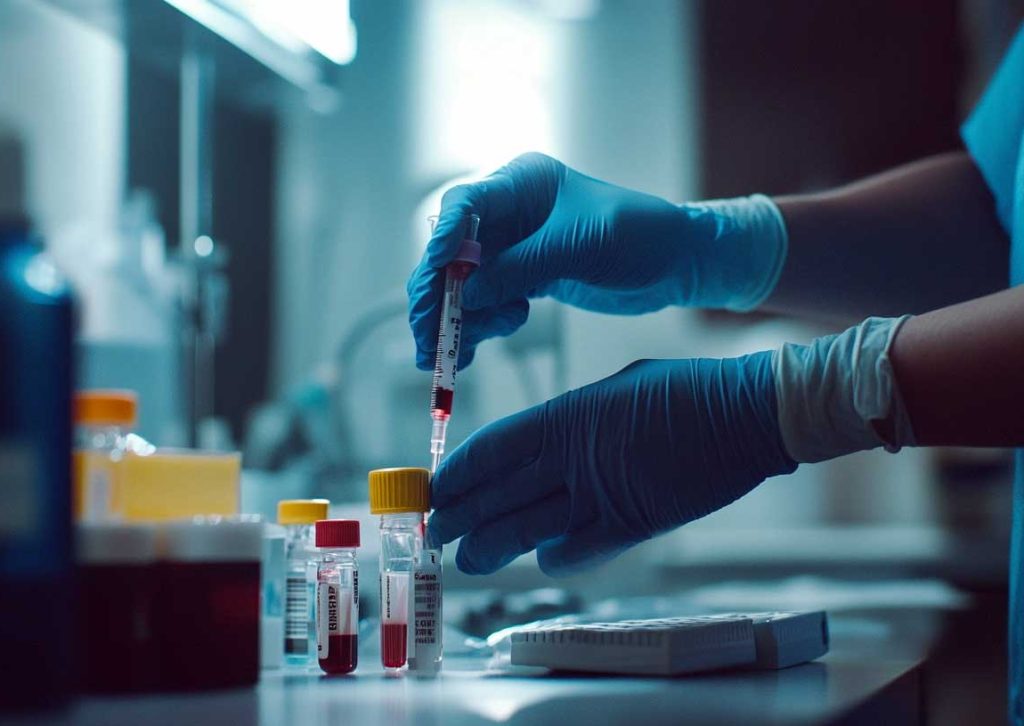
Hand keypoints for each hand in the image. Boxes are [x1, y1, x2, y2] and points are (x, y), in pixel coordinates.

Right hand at [407, 152, 786, 369]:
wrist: (677, 264)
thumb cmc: (640, 235)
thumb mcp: (579, 247)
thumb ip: (523, 267)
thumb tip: (465, 293)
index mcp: (524, 183)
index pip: (466, 205)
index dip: (443, 239)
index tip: (434, 274)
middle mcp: (511, 213)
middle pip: (454, 251)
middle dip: (437, 294)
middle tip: (426, 332)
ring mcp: (514, 248)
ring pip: (465, 284)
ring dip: (452, 321)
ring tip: (445, 357)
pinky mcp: (524, 278)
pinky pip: (486, 305)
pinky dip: (475, 329)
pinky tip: (469, 353)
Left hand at [426, 351, 796, 575]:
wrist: (748, 414)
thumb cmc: (685, 391)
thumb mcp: (615, 388)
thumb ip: (572, 420)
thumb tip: (543, 441)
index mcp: (566, 416)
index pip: (490, 449)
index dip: (455, 473)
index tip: (435, 487)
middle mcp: (573, 457)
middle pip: (496, 494)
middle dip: (459, 515)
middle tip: (436, 530)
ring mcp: (601, 495)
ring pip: (524, 529)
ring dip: (490, 546)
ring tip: (466, 557)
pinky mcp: (632, 527)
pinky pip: (575, 551)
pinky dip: (554, 556)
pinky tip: (542, 557)